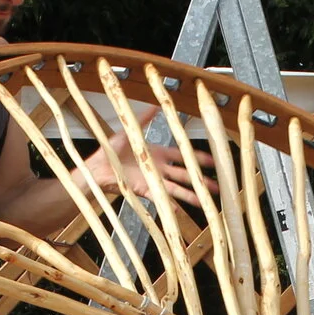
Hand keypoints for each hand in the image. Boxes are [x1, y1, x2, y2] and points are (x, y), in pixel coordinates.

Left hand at [81, 113, 216, 210]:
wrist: (96, 167)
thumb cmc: (110, 150)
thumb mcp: (129, 130)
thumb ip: (143, 119)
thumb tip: (156, 104)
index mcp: (157, 154)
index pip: (182, 156)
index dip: (198, 159)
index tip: (213, 161)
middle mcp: (158, 168)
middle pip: (185, 175)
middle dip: (201, 181)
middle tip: (217, 186)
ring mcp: (153, 181)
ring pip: (177, 189)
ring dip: (191, 195)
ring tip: (205, 202)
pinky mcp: (144, 190)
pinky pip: (160, 198)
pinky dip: (169, 204)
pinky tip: (178, 210)